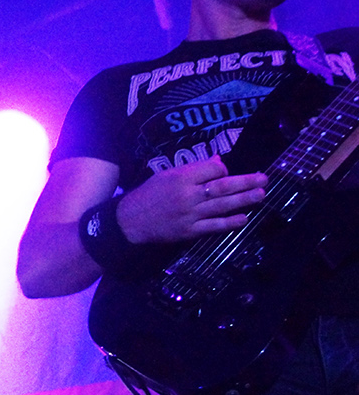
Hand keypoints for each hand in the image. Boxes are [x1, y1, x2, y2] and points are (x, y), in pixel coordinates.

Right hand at [117, 155, 267, 243]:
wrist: (130, 221)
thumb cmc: (148, 195)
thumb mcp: (166, 175)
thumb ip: (193, 170)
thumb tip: (218, 163)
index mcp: (181, 178)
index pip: (212, 170)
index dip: (223, 169)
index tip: (226, 171)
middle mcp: (188, 195)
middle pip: (223, 187)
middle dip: (246, 182)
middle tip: (264, 179)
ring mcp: (190, 214)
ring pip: (223, 206)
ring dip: (244, 200)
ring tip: (261, 195)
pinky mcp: (190, 231)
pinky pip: (214, 226)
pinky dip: (230, 223)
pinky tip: (244, 219)